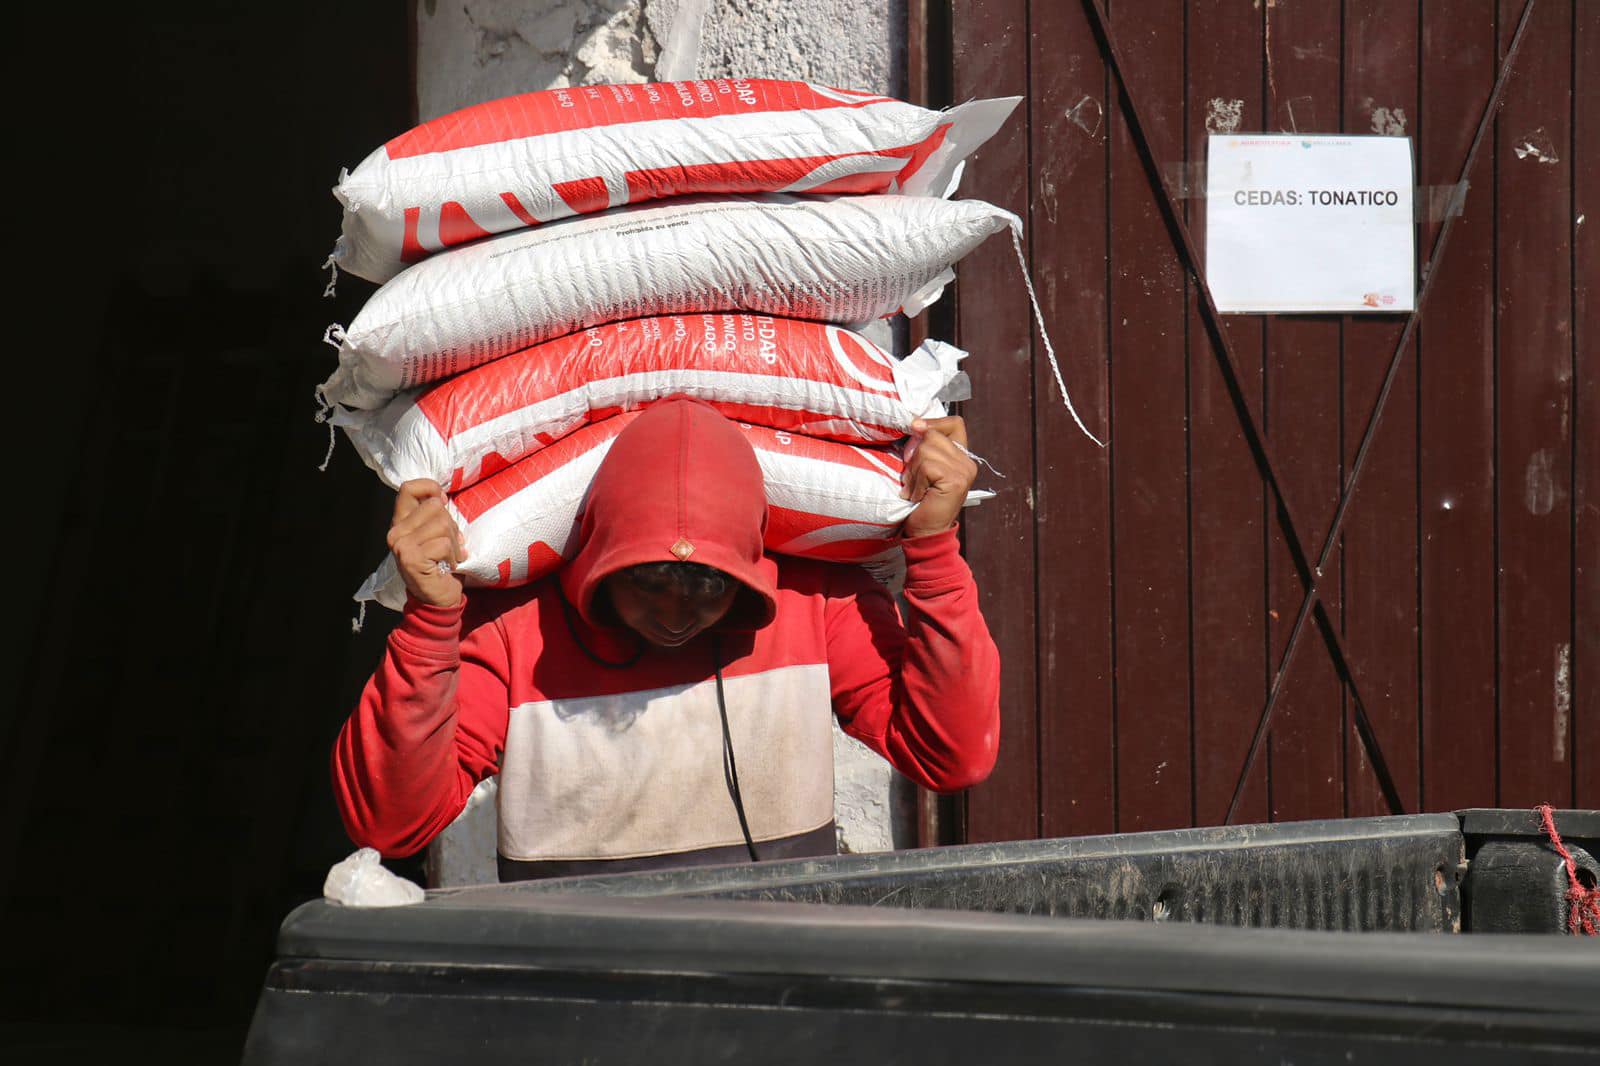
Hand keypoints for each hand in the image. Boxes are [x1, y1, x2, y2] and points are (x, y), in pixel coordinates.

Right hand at [387, 479, 465, 608]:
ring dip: (454, 543)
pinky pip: (443, 544)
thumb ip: (435, 515)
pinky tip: (447, 566)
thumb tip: (441, 496)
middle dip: (451, 526)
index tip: (443, 501)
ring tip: (450, 556)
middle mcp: (396, 532)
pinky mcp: (410, 558)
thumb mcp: (437, 534)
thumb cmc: (441, 565)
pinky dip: (453, 555)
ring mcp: (400, 545)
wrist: (438, 600)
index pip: (409, 488)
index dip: (430, 488)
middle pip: (435, 506)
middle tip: (450, 546)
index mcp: (401, 522)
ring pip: (442, 524)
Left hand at [901, 416, 977, 538]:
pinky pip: (926, 466)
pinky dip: (916, 482)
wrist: (926, 532)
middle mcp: (967, 462)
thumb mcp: (923, 468)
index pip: (954, 423)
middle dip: (915, 455)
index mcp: (962, 456)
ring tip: (916, 489)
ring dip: (913, 472)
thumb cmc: (921, 501)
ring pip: (926, 450)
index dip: (933, 422)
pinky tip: (918, 496)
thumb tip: (915, 423)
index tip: (915, 428)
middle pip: (933, 435)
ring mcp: (964, 471)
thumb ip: (925, 447)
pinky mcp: (956, 480)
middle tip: (914, 478)